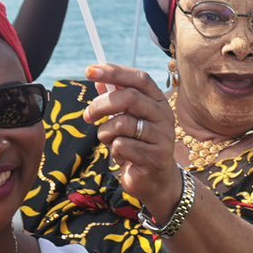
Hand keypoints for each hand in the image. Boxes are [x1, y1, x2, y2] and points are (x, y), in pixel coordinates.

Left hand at [84, 63, 180, 217]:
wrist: (155, 181)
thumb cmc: (138, 146)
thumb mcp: (126, 120)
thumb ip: (115, 99)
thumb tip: (98, 79)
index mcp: (158, 102)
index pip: (140, 78)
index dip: (115, 72)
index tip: (90, 71)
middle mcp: (164, 116)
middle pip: (130, 98)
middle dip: (101, 104)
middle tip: (88, 115)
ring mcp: (163, 136)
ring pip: (122, 124)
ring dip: (106, 133)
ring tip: (109, 141)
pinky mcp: (156, 157)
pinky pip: (123, 146)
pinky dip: (114, 150)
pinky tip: (122, 156)